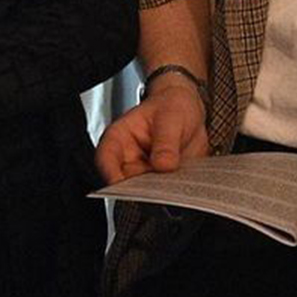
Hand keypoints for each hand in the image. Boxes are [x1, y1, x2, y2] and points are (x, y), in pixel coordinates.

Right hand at [95, 76, 210, 182]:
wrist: (190, 109)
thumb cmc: (172, 106)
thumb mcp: (171, 117)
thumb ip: (166, 142)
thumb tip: (164, 165)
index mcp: (120, 137)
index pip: (106, 158)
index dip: (111, 174)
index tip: (124, 184)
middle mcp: (128, 158)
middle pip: (125, 180)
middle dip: (141, 187)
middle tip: (160, 184)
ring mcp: (144, 170)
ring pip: (145, 189)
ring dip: (160, 190)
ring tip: (176, 179)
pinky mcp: (160, 178)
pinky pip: (164, 190)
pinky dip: (173, 190)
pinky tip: (185, 181)